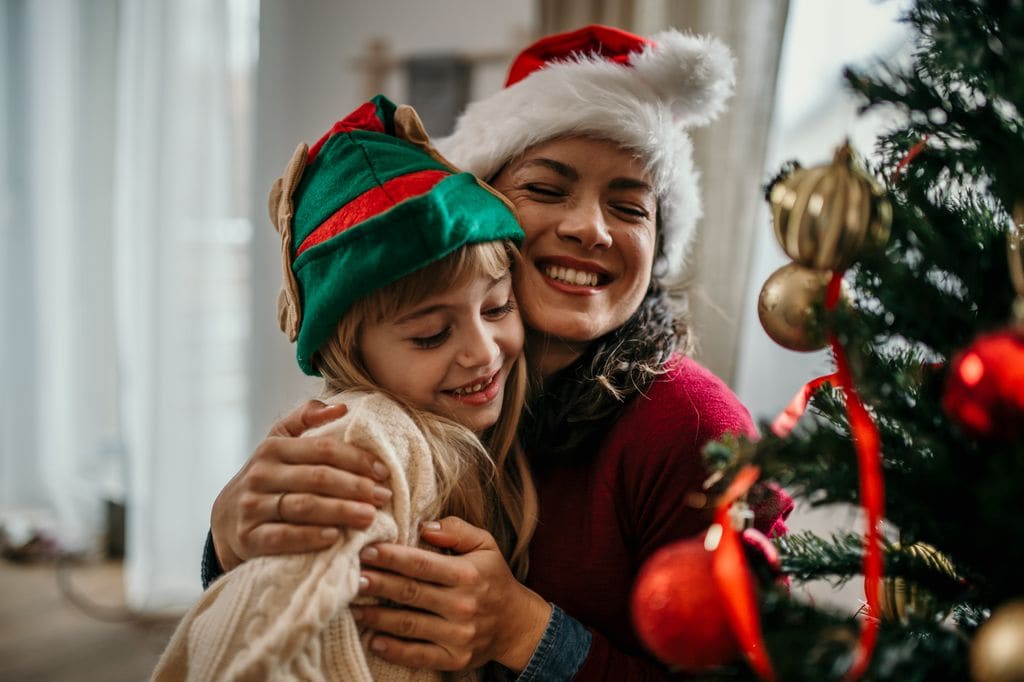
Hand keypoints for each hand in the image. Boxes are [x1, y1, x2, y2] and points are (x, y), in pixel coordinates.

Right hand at [210, 400, 393, 570]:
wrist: (226, 521)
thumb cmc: (267, 478)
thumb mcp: (279, 444)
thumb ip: (305, 419)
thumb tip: (341, 406)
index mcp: (273, 448)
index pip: (323, 450)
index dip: (357, 459)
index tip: (383, 472)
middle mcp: (260, 475)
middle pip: (317, 478)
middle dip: (355, 486)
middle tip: (383, 496)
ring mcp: (252, 506)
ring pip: (303, 506)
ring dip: (341, 511)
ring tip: (369, 516)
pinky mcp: (248, 537)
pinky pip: (283, 537)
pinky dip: (310, 536)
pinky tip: (336, 537)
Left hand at [354, 517, 551, 671]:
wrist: (517, 624)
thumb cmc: (493, 578)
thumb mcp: (485, 545)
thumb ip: (456, 530)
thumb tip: (425, 527)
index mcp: (467, 574)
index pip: (422, 564)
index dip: (392, 557)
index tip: (367, 551)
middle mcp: (462, 605)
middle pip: (410, 593)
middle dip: (377, 584)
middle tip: (350, 577)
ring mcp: (458, 635)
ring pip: (409, 625)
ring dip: (377, 616)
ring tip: (353, 607)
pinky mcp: (454, 659)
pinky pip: (418, 656)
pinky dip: (394, 650)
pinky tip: (373, 640)